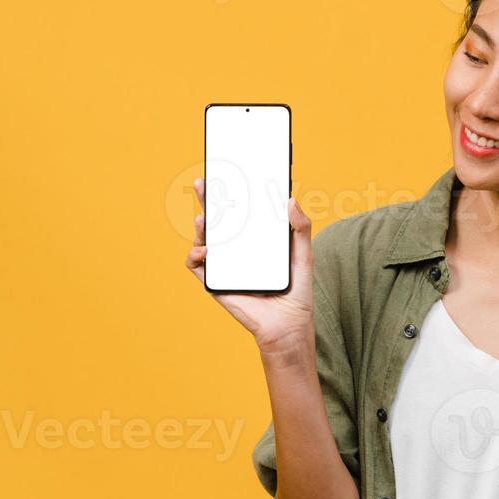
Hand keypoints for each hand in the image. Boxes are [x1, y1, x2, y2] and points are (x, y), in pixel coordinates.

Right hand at [184, 176, 315, 351]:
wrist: (288, 326)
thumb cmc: (296, 292)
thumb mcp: (303, 255)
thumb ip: (301, 228)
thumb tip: (291, 199)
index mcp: (255, 240)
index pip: (241, 211)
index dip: (232, 192)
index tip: (229, 173)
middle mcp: (237, 250)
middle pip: (218, 220)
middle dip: (208, 200)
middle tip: (204, 182)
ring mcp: (224, 265)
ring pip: (204, 239)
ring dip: (200, 225)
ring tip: (204, 217)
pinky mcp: (215, 282)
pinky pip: (197, 266)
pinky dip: (195, 255)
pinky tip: (204, 250)